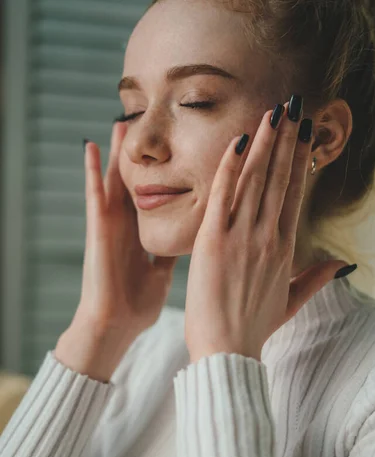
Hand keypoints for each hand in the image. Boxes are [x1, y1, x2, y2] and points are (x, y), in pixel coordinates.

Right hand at [75, 121, 177, 343]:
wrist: (116, 325)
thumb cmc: (136, 306)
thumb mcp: (162, 274)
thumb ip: (171, 256)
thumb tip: (191, 245)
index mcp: (146, 234)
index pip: (160, 197)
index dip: (170, 175)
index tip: (185, 152)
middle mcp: (129, 225)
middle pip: (140, 181)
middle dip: (146, 156)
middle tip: (154, 124)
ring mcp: (112, 225)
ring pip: (116, 180)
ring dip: (118, 152)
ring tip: (122, 120)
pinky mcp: (97, 229)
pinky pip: (93, 195)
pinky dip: (91, 171)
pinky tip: (91, 146)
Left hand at [185, 100, 348, 363]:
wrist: (228, 351)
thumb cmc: (253, 328)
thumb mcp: (290, 302)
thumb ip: (315, 278)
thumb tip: (340, 264)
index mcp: (284, 249)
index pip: (293, 195)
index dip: (299, 161)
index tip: (304, 134)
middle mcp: (267, 237)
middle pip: (280, 180)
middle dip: (287, 141)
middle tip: (293, 107)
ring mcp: (242, 238)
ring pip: (256, 182)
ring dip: (265, 145)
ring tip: (273, 114)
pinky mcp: (213, 242)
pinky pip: (224, 197)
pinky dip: (231, 169)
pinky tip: (239, 142)